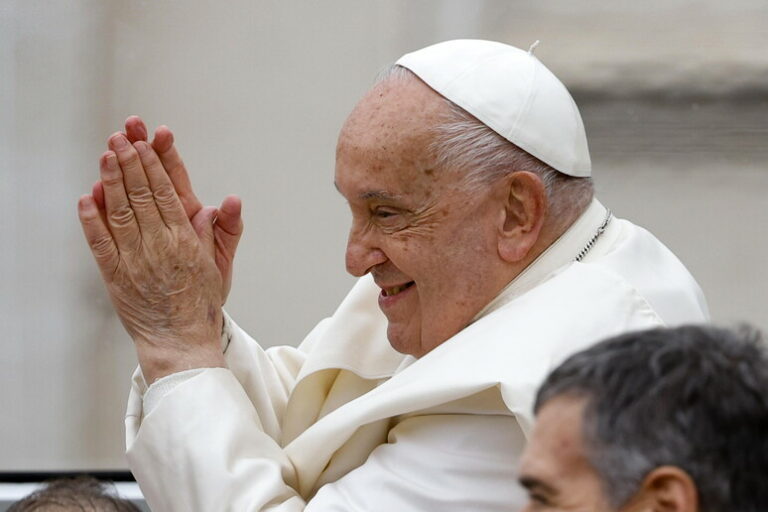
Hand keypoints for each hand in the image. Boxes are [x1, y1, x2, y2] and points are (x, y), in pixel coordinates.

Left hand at [79, 133, 225, 382]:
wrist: (181, 339)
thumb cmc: (201, 302)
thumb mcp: (220, 264)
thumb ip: (223, 231)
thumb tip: (227, 203)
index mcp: (186, 239)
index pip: (167, 191)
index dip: (154, 164)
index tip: (145, 143)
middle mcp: (159, 244)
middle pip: (142, 194)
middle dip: (130, 162)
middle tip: (121, 137)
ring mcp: (135, 259)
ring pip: (120, 211)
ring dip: (112, 180)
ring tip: (106, 155)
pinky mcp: (115, 275)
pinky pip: (100, 241)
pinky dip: (92, 218)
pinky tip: (87, 197)